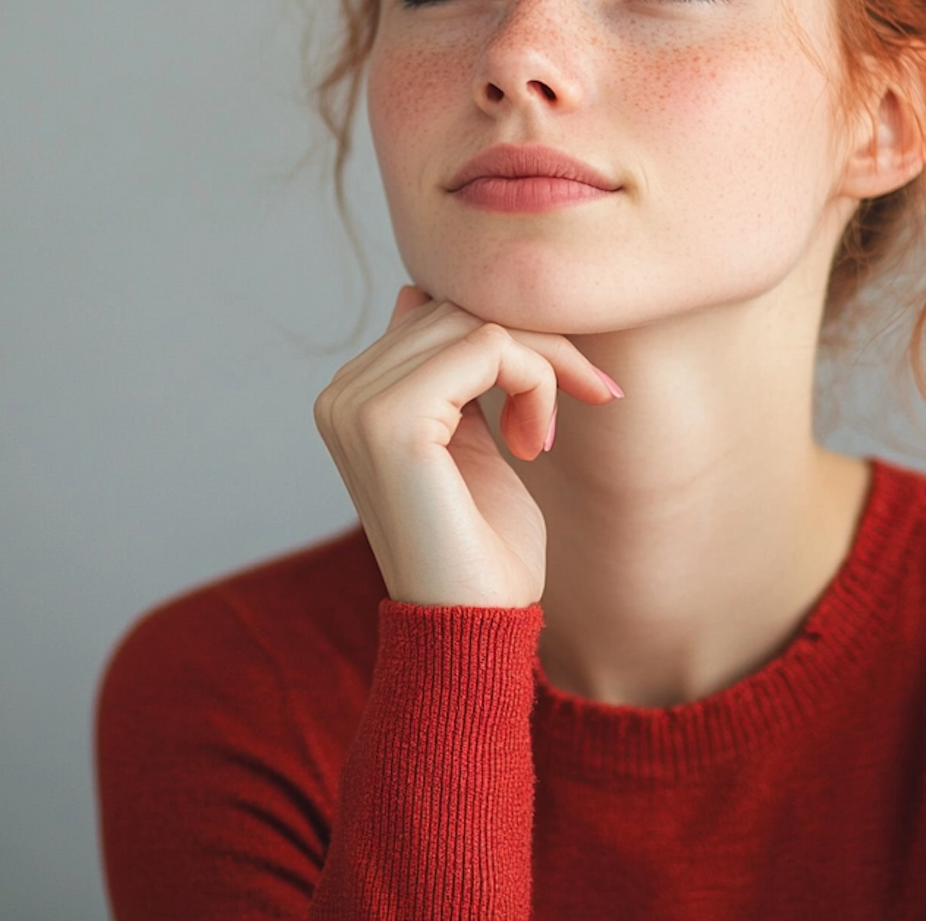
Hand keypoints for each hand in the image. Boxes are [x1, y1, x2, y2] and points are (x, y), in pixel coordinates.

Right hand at [313, 287, 619, 607]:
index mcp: (351, 397)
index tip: (570, 385)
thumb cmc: (481, 548)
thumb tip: (420, 293)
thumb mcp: (464, 441)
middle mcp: (341, 394)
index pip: (436, 313)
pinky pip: (488, 347)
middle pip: (458, 309)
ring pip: (479, 321)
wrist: (472, 632)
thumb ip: (443, 374)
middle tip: (585, 397)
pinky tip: (533, 440)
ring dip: (540, 366)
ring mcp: (358, 404)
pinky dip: (534, 380)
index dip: (511, 338)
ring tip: (542, 434)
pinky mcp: (391, 419)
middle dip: (536, 346)